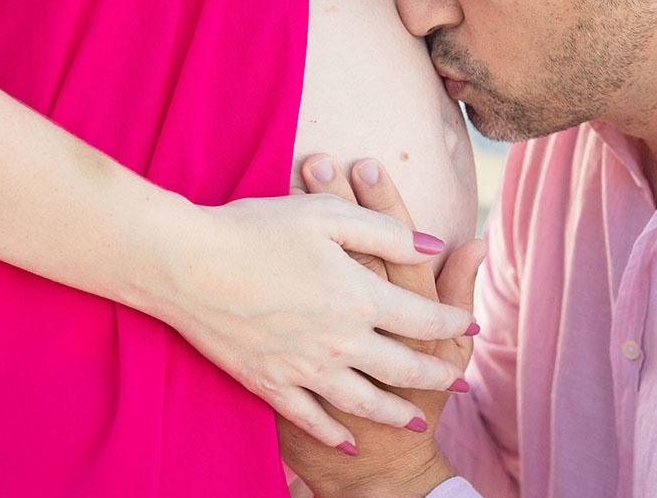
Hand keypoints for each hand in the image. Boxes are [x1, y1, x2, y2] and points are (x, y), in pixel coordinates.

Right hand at [158, 164, 479, 450]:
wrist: (183, 265)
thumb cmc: (255, 229)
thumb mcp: (326, 216)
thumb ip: (385, 233)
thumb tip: (432, 244)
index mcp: (359, 297)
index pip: (423, 317)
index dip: (453, 322)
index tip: (472, 326)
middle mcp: (339, 341)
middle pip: (402, 367)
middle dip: (436, 376)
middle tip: (460, 385)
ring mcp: (303, 368)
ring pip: (363, 400)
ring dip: (394, 412)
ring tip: (416, 420)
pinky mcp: (268, 383)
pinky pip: (310, 416)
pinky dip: (332, 432)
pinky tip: (346, 441)